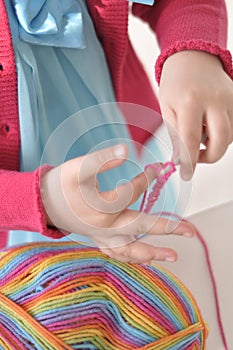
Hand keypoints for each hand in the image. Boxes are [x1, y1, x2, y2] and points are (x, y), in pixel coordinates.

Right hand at [41, 144, 194, 263]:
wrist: (43, 203)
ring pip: (130, 251)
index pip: (133, 192)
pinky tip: (147, 260)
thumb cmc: (60, 184)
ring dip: (153, 253)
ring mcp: (102, 237)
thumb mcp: (78, 167)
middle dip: (167, 228)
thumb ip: (102, 158)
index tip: (156, 168)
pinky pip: (118, 254)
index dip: (146, 179)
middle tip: (190, 232)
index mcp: (102, 208)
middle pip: (141, 229)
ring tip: (173, 256)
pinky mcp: (98, 240)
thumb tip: (125, 150)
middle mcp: (105, 227)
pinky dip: (134, 258)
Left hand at [159, 50, 232, 179]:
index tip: (186, 174)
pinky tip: (211, 125)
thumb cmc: (176, 83)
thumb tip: (180, 160)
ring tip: (200, 132)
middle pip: (221, 140)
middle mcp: (214, 99)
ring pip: (230, 135)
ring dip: (215, 143)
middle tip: (196, 157)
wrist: (193, 58)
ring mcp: (230, 98)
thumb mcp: (167, 108)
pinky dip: (223, 133)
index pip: (191, 139)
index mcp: (190, 100)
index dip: (189, 161)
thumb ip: (175, 135)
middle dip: (209, 156)